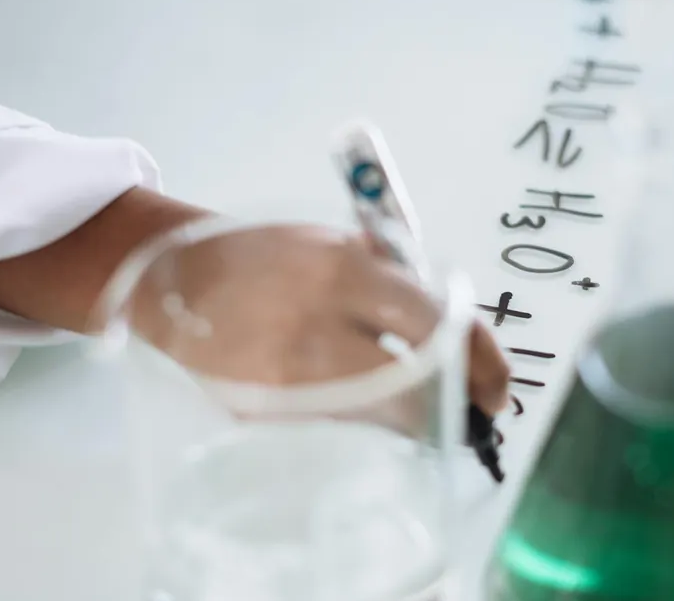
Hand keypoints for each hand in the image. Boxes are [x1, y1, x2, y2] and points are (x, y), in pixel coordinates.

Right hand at [127, 223, 511, 415]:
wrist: (177, 281)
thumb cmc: (268, 258)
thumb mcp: (334, 244)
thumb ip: (395, 279)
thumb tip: (457, 332)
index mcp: (342, 272)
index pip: (436, 323)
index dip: (480, 360)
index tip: (496, 386)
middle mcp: (316, 326)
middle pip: (414, 385)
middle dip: (452, 402)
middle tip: (469, 407)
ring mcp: (287, 378)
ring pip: (380, 418)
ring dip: (412, 418)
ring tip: (420, 408)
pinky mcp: (264, 414)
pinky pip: (338, 428)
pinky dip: (365, 424)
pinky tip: (368, 410)